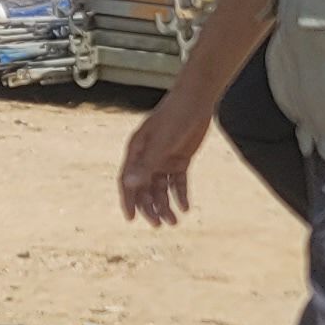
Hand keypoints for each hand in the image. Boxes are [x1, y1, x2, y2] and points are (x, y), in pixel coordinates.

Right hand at [118, 95, 210, 227]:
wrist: (196, 100)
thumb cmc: (175, 118)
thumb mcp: (161, 144)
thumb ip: (146, 165)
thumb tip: (128, 185)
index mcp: (136, 152)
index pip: (127, 181)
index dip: (128, 200)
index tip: (131, 219)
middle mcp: (148, 157)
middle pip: (144, 188)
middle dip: (150, 207)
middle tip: (159, 224)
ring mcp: (164, 159)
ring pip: (162, 188)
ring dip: (166, 205)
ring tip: (175, 221)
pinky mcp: (180, 159)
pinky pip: (178, 182)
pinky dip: (181, 195)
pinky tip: (186, 207)